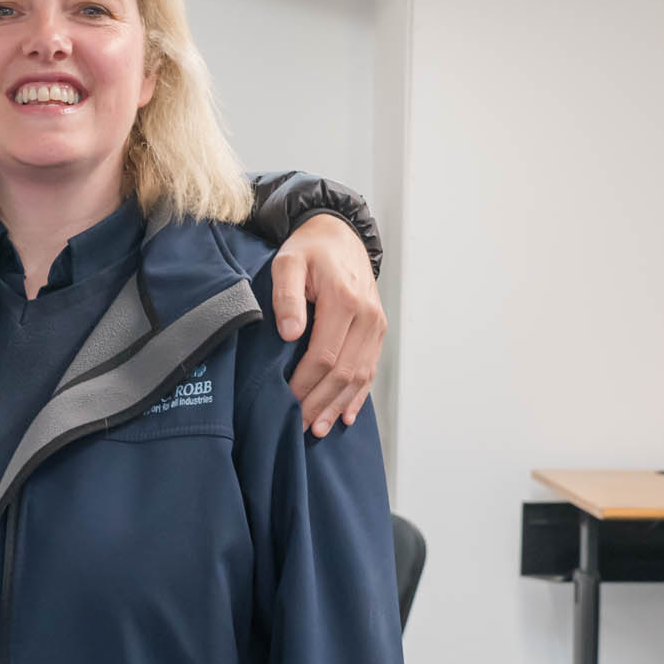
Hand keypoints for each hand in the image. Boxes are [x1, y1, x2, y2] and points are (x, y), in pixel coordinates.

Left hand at [271, 214, 386, 437]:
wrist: (338, 235)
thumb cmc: (309, 250)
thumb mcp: (287, 263)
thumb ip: (286, 296)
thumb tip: (290, 334)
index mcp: (344, 300)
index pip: (325, 355)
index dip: (306, 384)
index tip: (287, 401)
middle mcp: (367, 316)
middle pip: (345, 371)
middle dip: (321, 402)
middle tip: (300, 425)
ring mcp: (376, 324)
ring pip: (360, 375)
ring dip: (340, 405)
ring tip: (319, 428)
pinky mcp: (377, 329)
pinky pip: (371, 368)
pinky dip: (358, 395)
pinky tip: (347, 415)